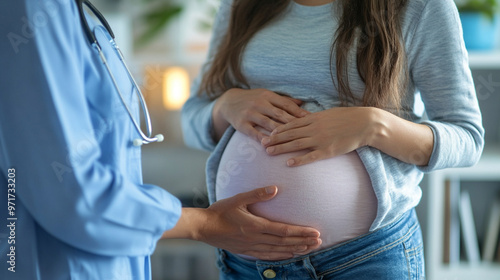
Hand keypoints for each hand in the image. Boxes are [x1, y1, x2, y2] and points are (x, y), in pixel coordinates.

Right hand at [175, 186, 321, 259]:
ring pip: (278, 251)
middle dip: (303, 242)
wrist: (204, 227)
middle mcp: (256, 239)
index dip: (301, 232)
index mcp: (255, 226)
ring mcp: (251, 247)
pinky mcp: (247, 251)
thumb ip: (257, 194)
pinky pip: (268, 256)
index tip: (315, 232)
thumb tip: (275, 188)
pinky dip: (281, 255)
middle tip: (319, 241)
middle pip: (284, 242)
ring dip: (295, 250)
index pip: (284, 231)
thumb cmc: (220, 211)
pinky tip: (289, 254)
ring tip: (310, 249)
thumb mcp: (238, 199)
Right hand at [212, 88, 308, 141]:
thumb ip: (283, 100)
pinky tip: (271, 145)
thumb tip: (301, 103)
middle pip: (279, 114)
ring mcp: (250, 113)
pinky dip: (262, 138)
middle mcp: (259, 103)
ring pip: (268, 123)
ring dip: (280, 132)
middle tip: (306, 130)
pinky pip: (254, 132)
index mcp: (268, 96)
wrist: (228, 101)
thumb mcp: (266, 95)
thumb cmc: (252, 99)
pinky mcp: (241, 124)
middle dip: (293, 122)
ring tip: (293, 139)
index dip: (298, 112)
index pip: (286, 104)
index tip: (311, 119)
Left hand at [261, 107, 375, 166]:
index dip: (278, 130)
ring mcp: (320, 140)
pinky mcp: (328, 151)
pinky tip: (288, 163)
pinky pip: (310, 156)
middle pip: (289, 134)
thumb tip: (304, 118)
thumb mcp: (328, 113)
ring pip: (296, 144)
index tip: (268, 134)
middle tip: (262, 144)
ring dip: (281, 148)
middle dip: (274, 139)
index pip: (291, 124)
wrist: (364, 123)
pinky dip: (299, 160)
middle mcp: (314, 129)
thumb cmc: (347, 117)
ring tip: (269, 153)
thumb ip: (315, 118)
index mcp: (314, 119)